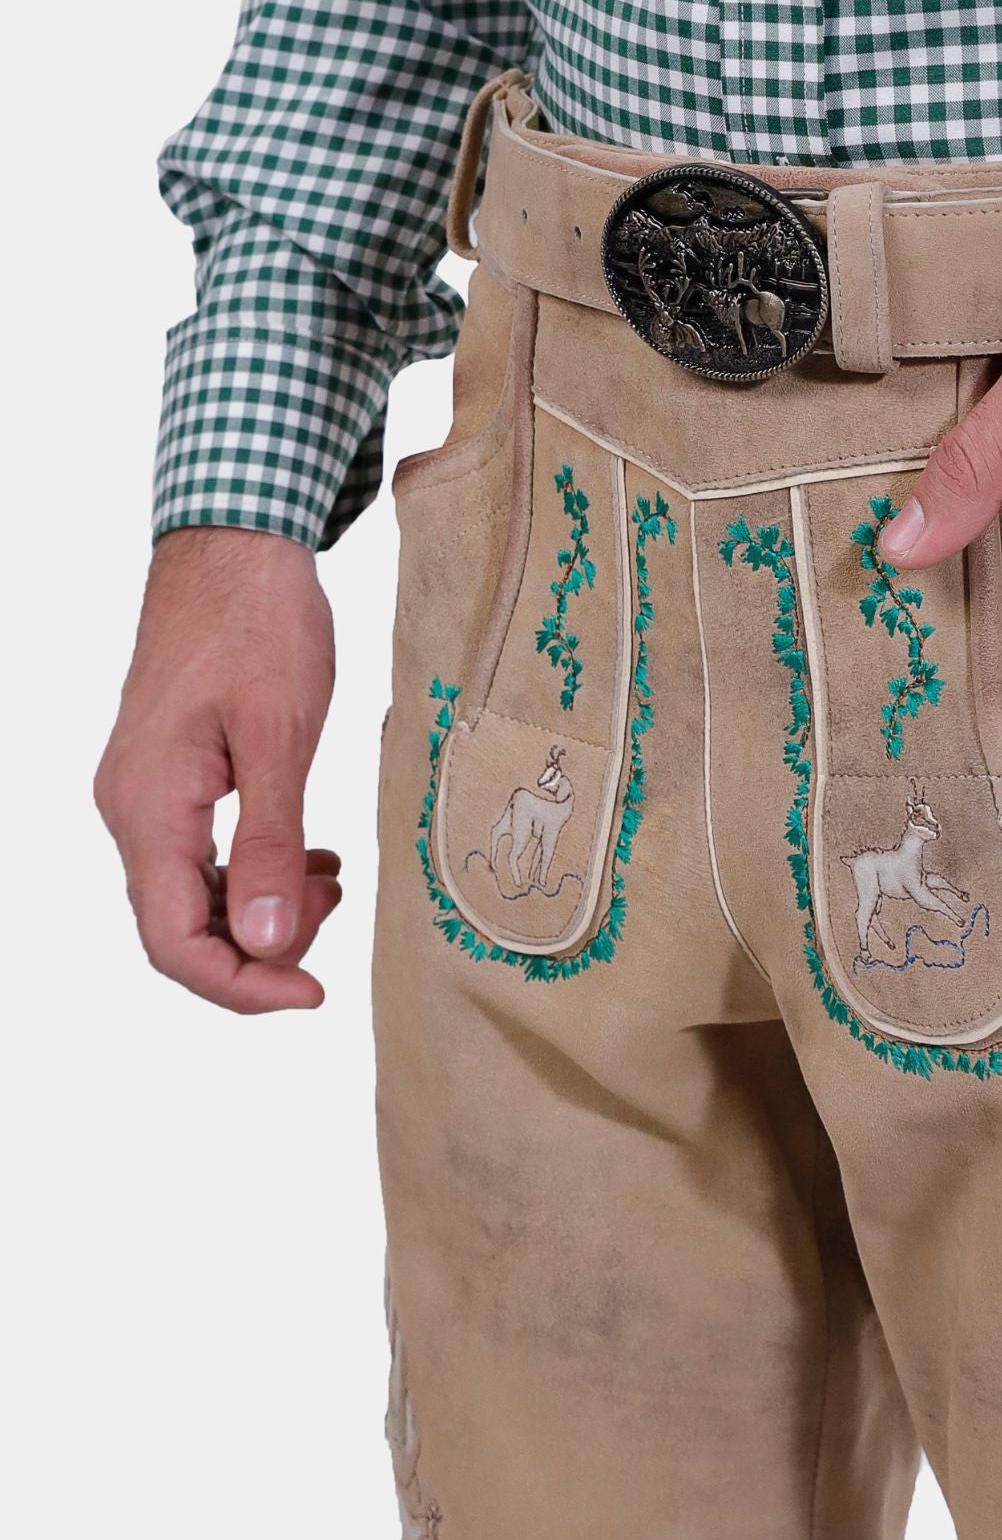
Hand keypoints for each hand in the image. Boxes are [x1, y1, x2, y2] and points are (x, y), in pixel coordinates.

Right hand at [95, 528, 342, 1013]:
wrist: (234, 546)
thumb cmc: (259, 625)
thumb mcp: (281, 736)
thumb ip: (271, 843)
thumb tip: (264, 943)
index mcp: (149, 808)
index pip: (174, 943)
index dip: (242, 986)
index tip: (315, 993)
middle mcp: (130, 809)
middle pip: (181, 929)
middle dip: (263, 941)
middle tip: (333, 901)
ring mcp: (144, 793)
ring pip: (194, 894)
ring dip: (263, 905)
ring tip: (328, 873)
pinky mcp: (168, 776)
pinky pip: (202, 855)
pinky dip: (255, 869)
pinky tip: (309, 852)